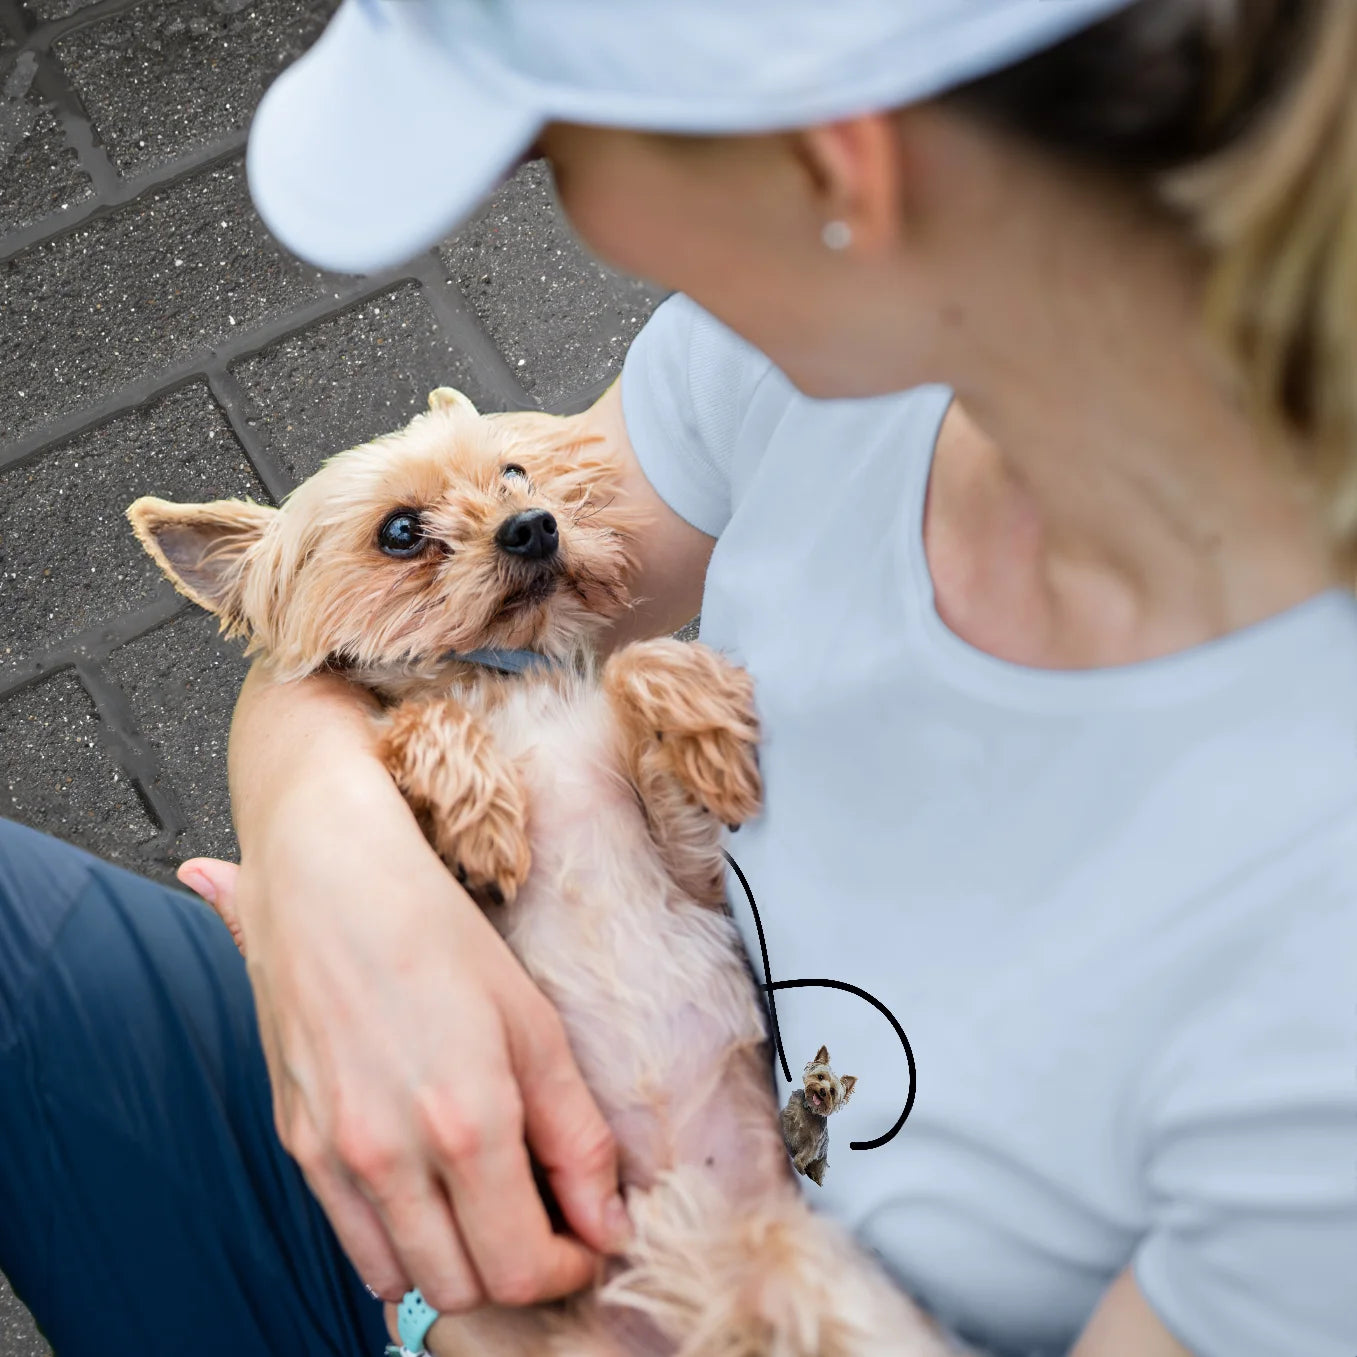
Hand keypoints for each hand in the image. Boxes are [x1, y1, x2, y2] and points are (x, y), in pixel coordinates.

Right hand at [177, 759, 629, 1314]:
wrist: (326, 878)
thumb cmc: (438, 933)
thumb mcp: (533, 1023)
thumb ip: (574, 1137)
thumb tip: (608, 1226)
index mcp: (464, 1123)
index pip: (520, 1270)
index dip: (566, 1268)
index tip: (585, 1237)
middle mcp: (389, 1157)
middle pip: (462, 1290)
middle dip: (516, 1270)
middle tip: (544, 1218)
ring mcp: (331, 1156)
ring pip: (402, 1279)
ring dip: (456, 1263)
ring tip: (486, 1204)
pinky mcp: (295, 1143)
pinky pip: (350, 1238)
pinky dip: (397, 1240)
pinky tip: (426, 1183)